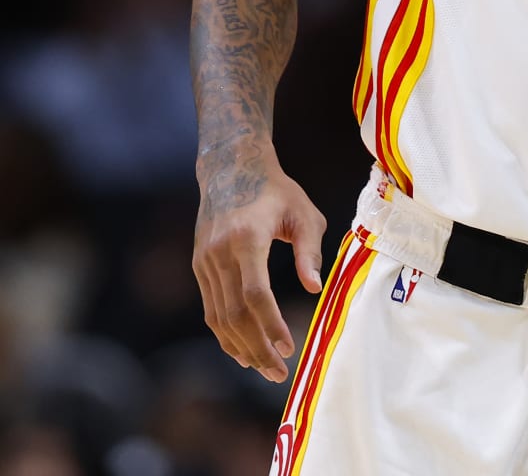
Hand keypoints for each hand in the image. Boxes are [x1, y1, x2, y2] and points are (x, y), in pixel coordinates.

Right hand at [192, 143, 326, 381]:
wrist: (230, 168)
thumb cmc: (276, 191)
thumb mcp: (303, 214)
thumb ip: (309, 251)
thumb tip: (315, 288)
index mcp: (246, 239)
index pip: (255, 294)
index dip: (270, 324)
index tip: (288, 346)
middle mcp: (219, 254)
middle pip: (234, 314)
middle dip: (256, 347)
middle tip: (279, 372)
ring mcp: (204, 262)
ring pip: (218, 316)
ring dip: (240, 346)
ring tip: (264, 368)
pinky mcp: (199, 266)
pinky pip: (211, 308)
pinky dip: (226, 332)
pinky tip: (243, 349)